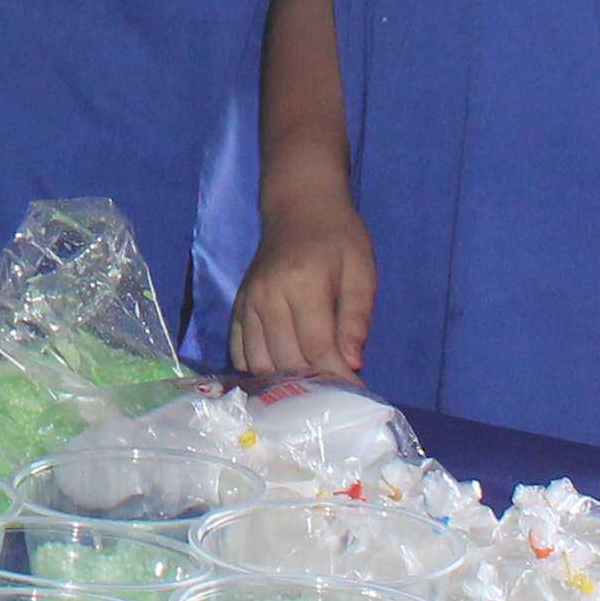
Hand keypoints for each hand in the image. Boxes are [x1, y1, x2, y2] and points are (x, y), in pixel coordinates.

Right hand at [230, 191, 375, 381]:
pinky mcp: (237, 307)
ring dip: (286, 383)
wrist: (299, 207)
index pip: (317, 348)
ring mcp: (247, 302)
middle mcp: (267, 296)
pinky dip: (259, 372)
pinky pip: (239, 352)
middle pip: (287, 360)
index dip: (338, 376)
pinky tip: (282, 377)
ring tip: (312, 387)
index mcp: (302, 284)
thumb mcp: (362, 272)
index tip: (357, 392)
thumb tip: (353, 363)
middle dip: (315, 384)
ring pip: (260, 363)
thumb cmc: (338, 238)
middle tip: (337, 392)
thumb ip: (357, 318)